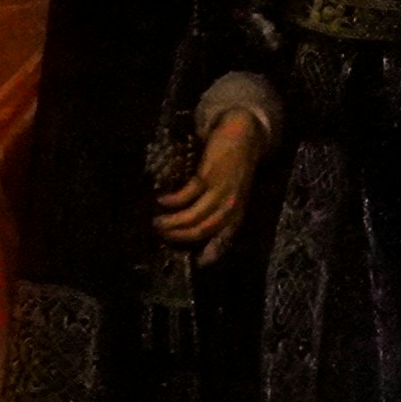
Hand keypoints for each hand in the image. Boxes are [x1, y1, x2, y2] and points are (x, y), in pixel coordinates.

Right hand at [151, 106, 270, 259]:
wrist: (244, 136)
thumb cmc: (235, 167)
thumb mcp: (233, 193)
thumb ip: (219, 210)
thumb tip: (197, 227)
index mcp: (237, 213)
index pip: (224, 240)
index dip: (210, 254)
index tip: (194, 264)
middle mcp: (230, 206)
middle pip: (202, 230)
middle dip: (179, 236)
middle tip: (159, 234)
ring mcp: (220, 191)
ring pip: (194, 216)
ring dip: (172, 222)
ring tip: (156, 221)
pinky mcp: (209, 176)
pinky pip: (187, 195)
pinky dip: (172, 200)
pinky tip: (162, 200)